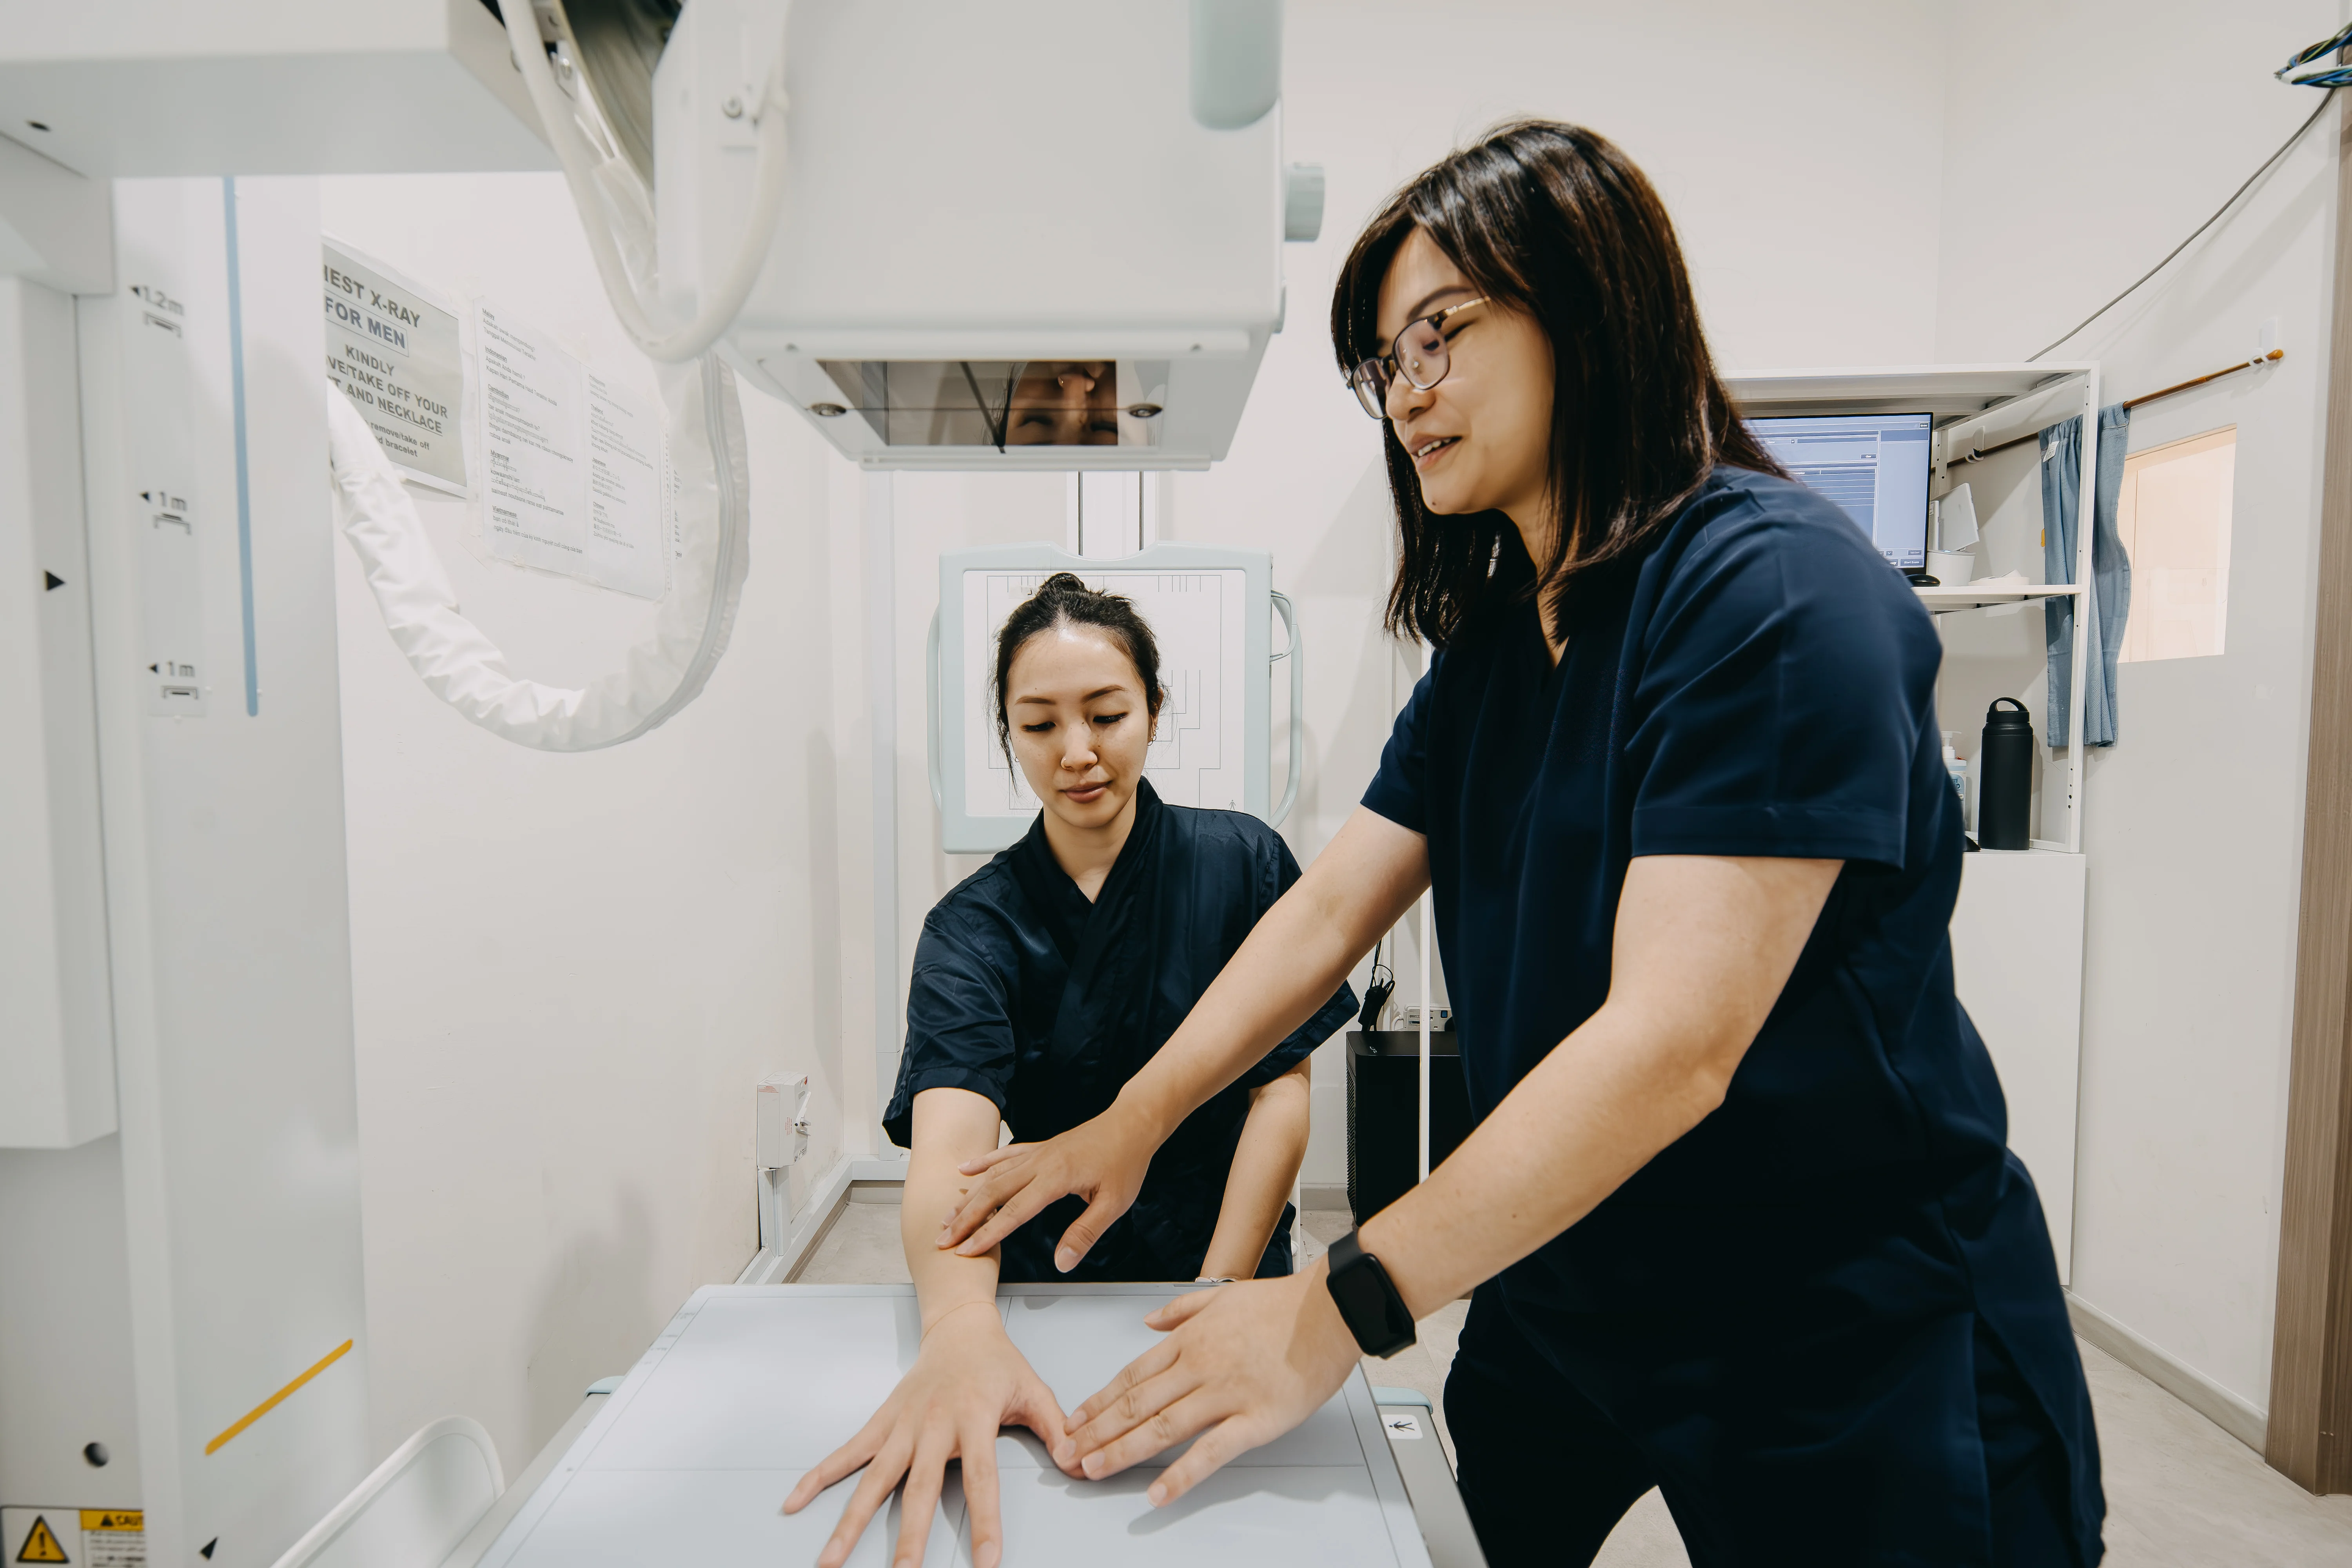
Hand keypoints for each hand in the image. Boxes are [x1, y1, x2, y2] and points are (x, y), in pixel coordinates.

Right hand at [781, 1301, 1076, 1567]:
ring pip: (874, 1479)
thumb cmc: (998, 1362)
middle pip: (920, 1489)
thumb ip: (1057, 1429)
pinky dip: (819, 1477)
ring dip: (850, 1520)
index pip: (982, 1479)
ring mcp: (902, 1425)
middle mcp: (933, 1425)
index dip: (985, 1521)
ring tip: (830, 1560)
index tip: (986, 1562)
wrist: (959, 1326)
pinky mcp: (881, 1421)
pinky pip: (847, 1452)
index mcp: (974, 1418)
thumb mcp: (1034, 1390)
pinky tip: (795, 1502)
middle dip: (910, 1536)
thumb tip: (1080, 1465)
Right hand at [941, 1101, 1157, 1270]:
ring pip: (994, 1174)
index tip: (966, 1251)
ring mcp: (1038, 1153)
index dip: (988, 1234)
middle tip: (943, 1239)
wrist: (1132, 1123)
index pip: (1014, 1211)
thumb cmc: (1126, 1161)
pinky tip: (966, 1170)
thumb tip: (1062, 1263)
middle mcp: (1041, 1162)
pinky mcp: (1041, 1148)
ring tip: (948, 1216)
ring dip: (969, 1196)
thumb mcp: (1114, 1203)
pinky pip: (1005, 1154)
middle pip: (993, 1192)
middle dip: (966, 1218)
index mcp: (1057, 1178)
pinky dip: (984, 1163)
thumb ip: (1086, 1233)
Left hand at [1058, 1264, 1361, 1504]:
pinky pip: (1212, 1451)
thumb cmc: (1284, 1304)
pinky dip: (1181, 1473)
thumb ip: (1181, 1309)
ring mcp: (1226, 1394)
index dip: (1099, 1400)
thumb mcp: (1223, 1294)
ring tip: (1094, 1469)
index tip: (1075, 1419)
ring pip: (1162, 1426)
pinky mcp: (1256, 1419)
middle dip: (1097, 1431)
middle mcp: (1200, 1367)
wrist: (1331, 1308)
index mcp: (1191, 1340)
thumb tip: (1149, 1322)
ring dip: (1122, 1450)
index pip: (1132, 1375)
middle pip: (1137, 1403)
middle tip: (1067, 1454)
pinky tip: (1158, 1490)